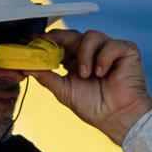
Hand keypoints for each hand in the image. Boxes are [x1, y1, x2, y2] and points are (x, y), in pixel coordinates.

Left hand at [34, 30, 151, 144]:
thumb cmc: (93, 106)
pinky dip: (104, 58)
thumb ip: (47, 77)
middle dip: (60, 39)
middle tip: (50, 45)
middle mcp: (91, 53)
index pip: (60, 44)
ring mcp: (108, 50)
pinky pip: (111, 44)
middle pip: (73, 35)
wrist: (116, 116)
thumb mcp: (64, 91)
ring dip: (85, 54)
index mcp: (75, 61)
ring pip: (91, 36)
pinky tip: (102, 73)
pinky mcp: (125, 50)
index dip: (48, 41)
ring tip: (86, 74)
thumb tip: (26, 67)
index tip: (33, 41)